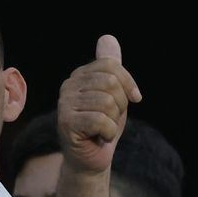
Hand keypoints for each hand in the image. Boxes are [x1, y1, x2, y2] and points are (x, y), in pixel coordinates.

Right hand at [57, 35, 141, 173]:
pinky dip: (108, 132)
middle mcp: (68, 86)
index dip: (128, 83)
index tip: (133, 98)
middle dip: (120, 105)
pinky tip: (98, 136)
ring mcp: (64, 104)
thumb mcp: (114, 94)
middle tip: (110, 118)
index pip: (110, 65)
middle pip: (110, 82)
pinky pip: (101, 120)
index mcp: (80, 76)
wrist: (92, 159)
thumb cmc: (103, 126)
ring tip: (102, 128)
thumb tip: (108, 37)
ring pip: (107, 102)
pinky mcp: (66, 123)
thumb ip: (112, 67)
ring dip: (113, 120)